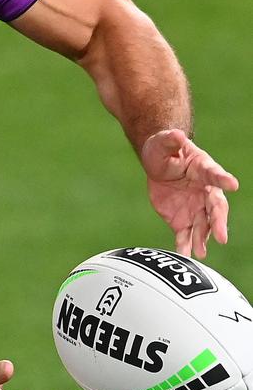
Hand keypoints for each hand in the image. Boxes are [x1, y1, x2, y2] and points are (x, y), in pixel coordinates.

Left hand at [142, 129, 238, 259]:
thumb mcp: (164, 142)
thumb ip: (171, 140)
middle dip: (218, 222)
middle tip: (220, 237)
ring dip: (202, 239)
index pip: (215, 174)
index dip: (223, 179)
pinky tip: (185, 255)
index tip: (233, 184)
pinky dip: (185, 245)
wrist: (157, 163)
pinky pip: (185, 234)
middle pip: (215, 208)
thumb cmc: (164, 149)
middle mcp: (204, 191)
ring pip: (202, 225)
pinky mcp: (182, 219)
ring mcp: (195, 207)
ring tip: (200, 252)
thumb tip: (177, 135)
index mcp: (203, 169)